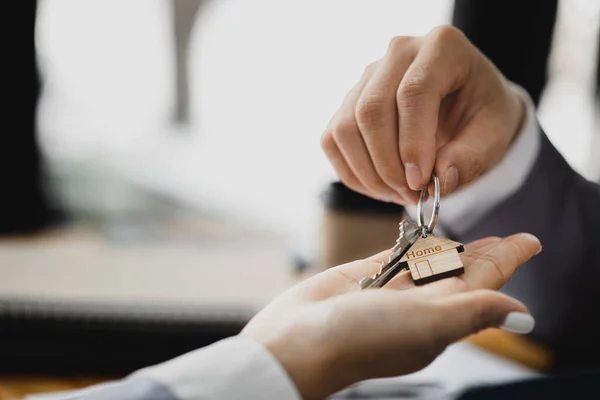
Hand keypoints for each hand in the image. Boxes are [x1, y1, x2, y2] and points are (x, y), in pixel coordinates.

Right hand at [241, 233, 539, 398]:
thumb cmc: (360, 339)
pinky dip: (411, 246)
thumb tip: (523, 315)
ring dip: (450, 248)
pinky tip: (419, 238)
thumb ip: (473, 312)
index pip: (484, 282)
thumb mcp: (426, 324)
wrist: (298, 343)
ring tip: (467, 235)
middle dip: (485, 254)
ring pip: (429, 263)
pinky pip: (395, 257)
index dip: (508, 260)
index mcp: (440, 317)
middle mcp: (419, 305)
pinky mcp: (362, 278)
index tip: (529, 241)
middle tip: (505, 238)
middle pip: (462, 272)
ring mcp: (390, 292)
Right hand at [320, 25, 524, 203]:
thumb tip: (437, 182)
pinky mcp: (349, 101)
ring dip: (368, 173)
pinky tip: (381, 187)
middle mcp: (398, 52)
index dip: (412, 142)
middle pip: (371, 110)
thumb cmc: (483, 115)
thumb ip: (471, 157)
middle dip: (387, 164)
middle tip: (412, 194)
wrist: (469, 108)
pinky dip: (352, 173)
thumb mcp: (496, 134)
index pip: (413, 91)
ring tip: (400, 194)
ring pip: (345, 128)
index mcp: (442, 46)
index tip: (421, 182)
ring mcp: (368, 76)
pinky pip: (333, 140)